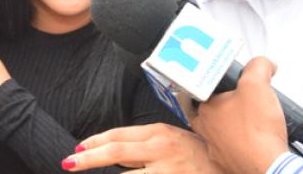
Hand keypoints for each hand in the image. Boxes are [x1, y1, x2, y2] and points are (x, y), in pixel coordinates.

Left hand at [61, 123, 220, 173]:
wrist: (234, 167)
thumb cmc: (203, 155)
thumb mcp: (174, 140)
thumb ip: (146, 144)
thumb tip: (115, 152)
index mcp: (160, 133)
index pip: (119, 136)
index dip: (96, 142)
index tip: (78, 149)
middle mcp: (162, 149)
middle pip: (116, 153)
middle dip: (88, 158)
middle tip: (68, 163)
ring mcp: (168, 171)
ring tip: (87, 172)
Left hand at [191, 57, 286, 173]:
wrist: (268, 165)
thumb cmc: (257, 130)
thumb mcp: (258, 84)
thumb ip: (258, 66)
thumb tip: (263, 64)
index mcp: (206, 109)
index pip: (198, 93)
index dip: (210, 86)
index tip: (217, 84)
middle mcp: (206, 130)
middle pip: (207, 113)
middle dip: (221, 106)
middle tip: (234, 100)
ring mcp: (216, 148)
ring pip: (218, 132)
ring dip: (230, 125)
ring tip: (247, 119)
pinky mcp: (229, 162)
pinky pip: (231, 149)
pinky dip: (241, 143)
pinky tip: (254, 139)